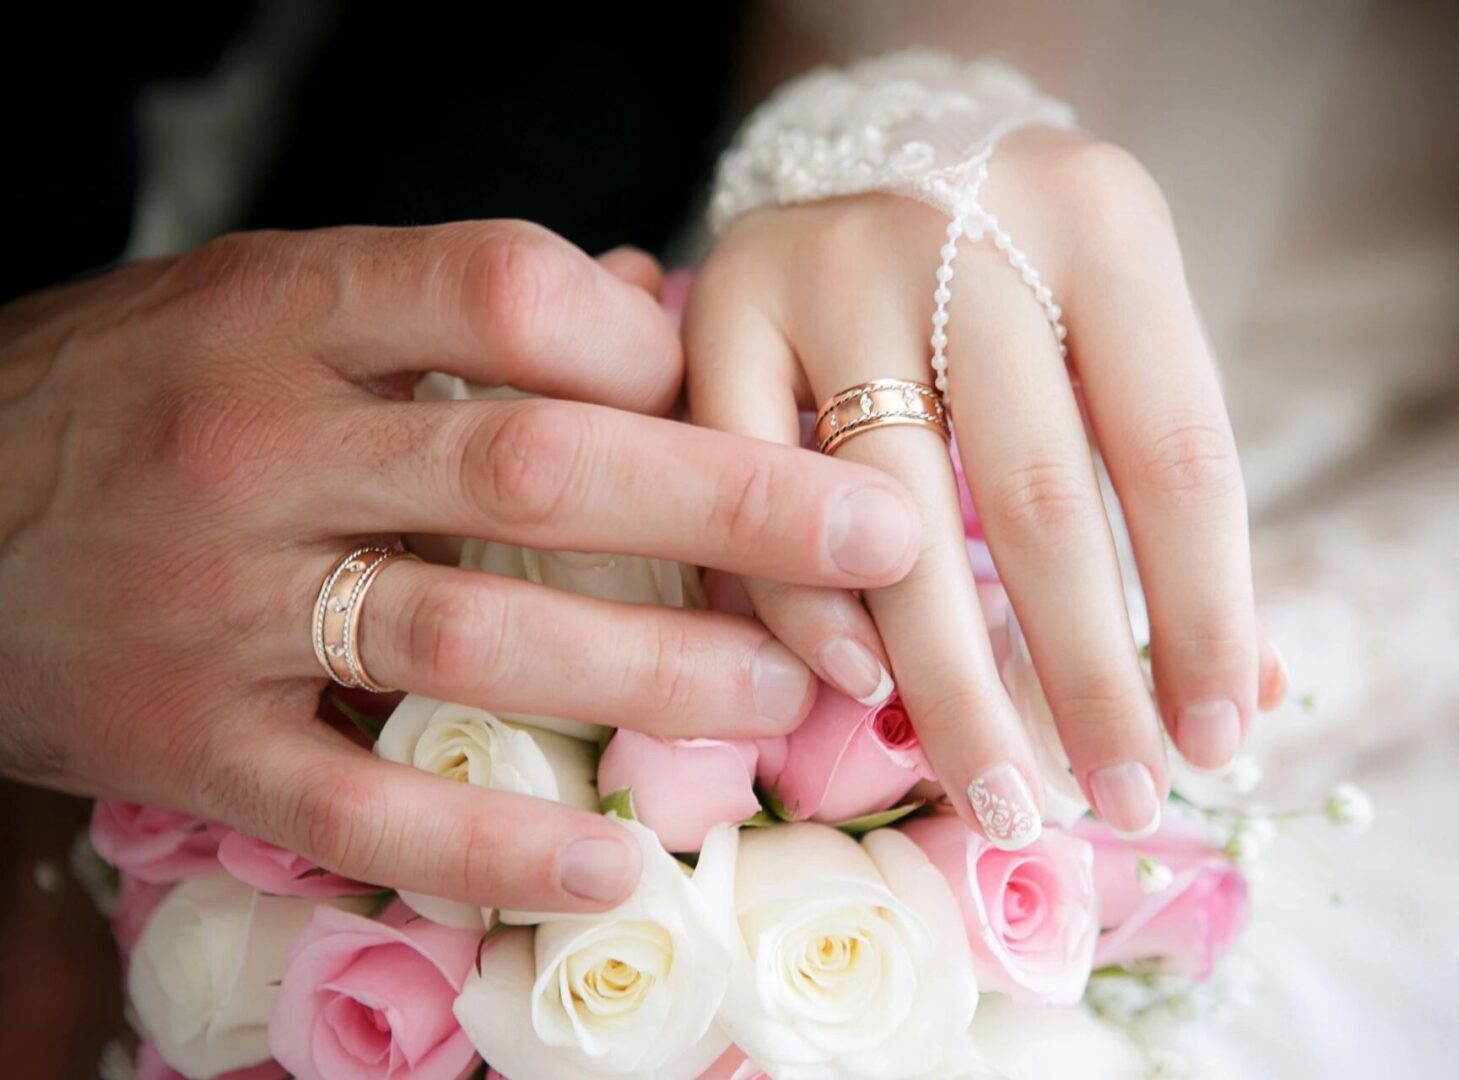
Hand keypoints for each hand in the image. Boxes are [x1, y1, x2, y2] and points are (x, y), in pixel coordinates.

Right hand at [0, 221, 919, 907]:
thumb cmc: (137, 389)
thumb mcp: (264, 298)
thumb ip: (447, 302)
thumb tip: (653, 303)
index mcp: (283, 309)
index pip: (507, 291)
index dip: (654, 343)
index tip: (748, 396)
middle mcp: (260, 446)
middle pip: (534, 467)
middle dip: (730, 507)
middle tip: (882, 537)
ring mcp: (218, 601)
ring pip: (470, 637)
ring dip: (649, 673)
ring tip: (783, 695)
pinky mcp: (180, 740)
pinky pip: (352, 805)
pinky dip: (488, 847)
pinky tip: (612, 867)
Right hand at [685, 130, 1286, 843]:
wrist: (882, 155)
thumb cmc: (1028, 284)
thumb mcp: (1123, 347)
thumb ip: (1173, 505)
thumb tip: (1243, 699)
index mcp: (1104, 225)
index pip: (1178, 454)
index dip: (1205, 619)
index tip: (1213, 745)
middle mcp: (964, 230)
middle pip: (1037, 499)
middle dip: (1083, 680)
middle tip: (1114, 803)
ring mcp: (831, 266)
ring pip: (890, 516)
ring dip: (952, 686)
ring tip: (1004, 796)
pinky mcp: (724, 302)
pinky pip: (756, 490)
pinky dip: (809, 605)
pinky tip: (866, 691)